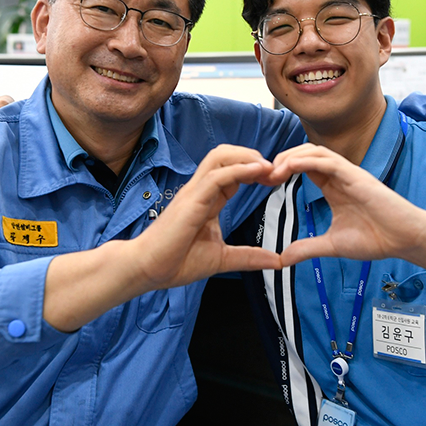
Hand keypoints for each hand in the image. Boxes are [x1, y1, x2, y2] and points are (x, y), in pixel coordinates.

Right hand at [135, 145, 282, 288]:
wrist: (148, 270)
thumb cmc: (176, 262)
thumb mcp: (223, 259)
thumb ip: (250, 257)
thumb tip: (277, 261)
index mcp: (207, 200)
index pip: (232, 172)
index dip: (255, 170)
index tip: (275, 179)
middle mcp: (200, 190)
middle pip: (226, 155)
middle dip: (252, 156)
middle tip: (275, 171)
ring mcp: (194, 192)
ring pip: (220, 157)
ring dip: (246, 157)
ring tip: (267, 167)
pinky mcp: (191, 200)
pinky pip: (216, 176)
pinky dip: (238, 169)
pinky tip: (257, 172)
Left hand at [268, 144, 425, 266]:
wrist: (405, 239)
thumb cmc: (377, 238)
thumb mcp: (332, 245)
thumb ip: (308, 248)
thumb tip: (283, 259)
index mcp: (332, 187)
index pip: (302, 167)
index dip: (281, 170)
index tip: (263, 183)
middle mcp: (339, 176)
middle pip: (304, 154)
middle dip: (280, 160)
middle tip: (261, 176)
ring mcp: (348, 174)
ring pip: (314, 151)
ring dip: (290, 157)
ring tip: (272, 171)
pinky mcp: (357, 176)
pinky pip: (327, 161)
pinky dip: (306, 161)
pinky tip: (289, 168)